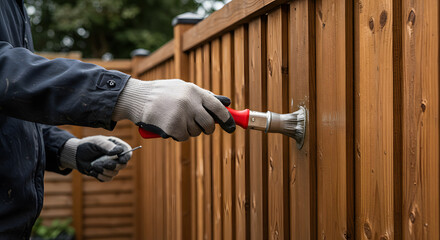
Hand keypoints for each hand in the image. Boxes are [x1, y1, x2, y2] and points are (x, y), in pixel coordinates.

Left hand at [60, 136, 131, 181]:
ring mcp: (111, 166)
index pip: (127, 151)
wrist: (76, 155)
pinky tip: (93, 171)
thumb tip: (118, 151)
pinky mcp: (105, 173)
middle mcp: (116, 156)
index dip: (127, 156)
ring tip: (94, 165)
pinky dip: (100, 176)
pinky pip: (107, 178)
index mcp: (116, 146)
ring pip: (115, 173)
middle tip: (104, 164)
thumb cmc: (87, 145)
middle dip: (113, 166)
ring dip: (104, 171)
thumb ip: (107, 146)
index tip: (122, 160)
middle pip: (123, 164)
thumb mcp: (96, 142)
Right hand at [112, 78, 235, 140]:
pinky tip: (168, 125)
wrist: (137, 98)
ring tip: (176, 119)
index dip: (227, 118)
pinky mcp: (173, 128)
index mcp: (195, 91)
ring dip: (189, 130)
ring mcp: (182, 116)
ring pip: (196, 132)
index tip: (231, 126)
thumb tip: (225, 104)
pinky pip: (183, 137)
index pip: (218, 107)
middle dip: (208, 129)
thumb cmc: (162, 93)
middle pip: (209, 124)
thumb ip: (202, 96)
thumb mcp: (182, 88)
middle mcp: (190, 103)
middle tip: (202, 128)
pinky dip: (178, 135)